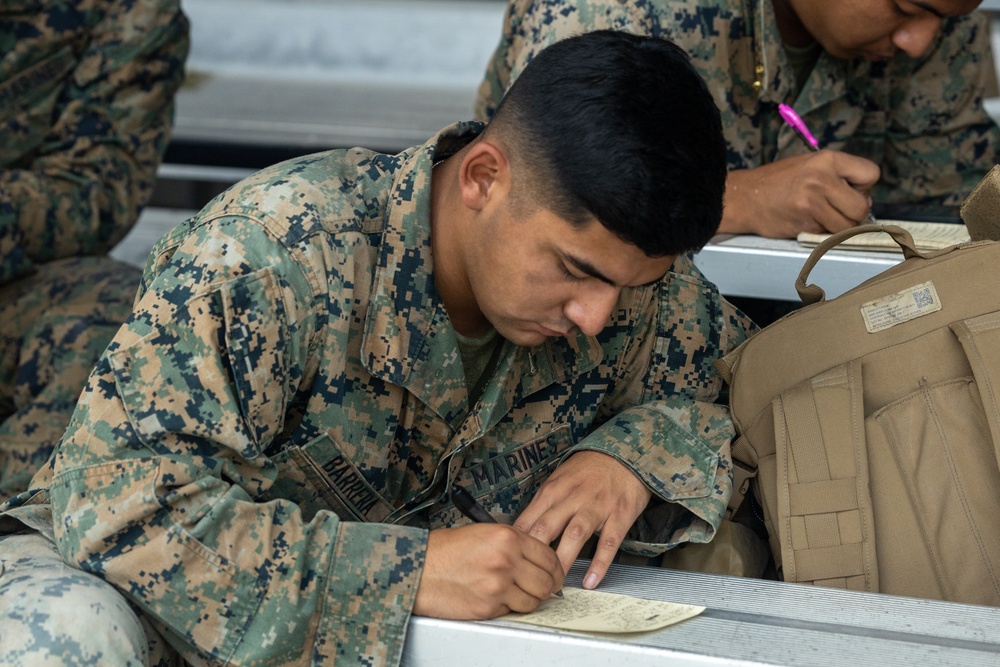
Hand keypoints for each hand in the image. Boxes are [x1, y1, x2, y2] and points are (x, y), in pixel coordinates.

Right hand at [413, 523, 563, 618]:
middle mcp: (506, 560)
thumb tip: (538, 558)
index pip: (549, 557)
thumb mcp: (484, 533)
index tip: (554, 573)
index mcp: (508, 537)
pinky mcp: (488, 607)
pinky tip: (495, 597)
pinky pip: (512, 611)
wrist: (418, 568)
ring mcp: (498, 585)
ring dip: (528, 599)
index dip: (555, 568)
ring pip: (533, 601)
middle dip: (547, 587)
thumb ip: (514, 544)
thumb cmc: (445, 550)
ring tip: (515, 593)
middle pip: (547, 582)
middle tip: (541, 587)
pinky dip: (508, 607)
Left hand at [514, 450, 650, 590]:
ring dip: (562, 561)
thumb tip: (521, 531)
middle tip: (528, 580)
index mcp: (553, 490)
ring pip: (574, 536)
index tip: (512, 564)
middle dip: (534, 557)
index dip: (517, 546)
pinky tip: (590, 581)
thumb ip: (542, 505)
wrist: (625, 454)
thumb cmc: (588, 470)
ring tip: (555, 584)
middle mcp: (572, 498)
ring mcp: (596, 507)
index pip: (528, 521)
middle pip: (546, 528)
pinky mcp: (619, 515)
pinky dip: (599, 564)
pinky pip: (608, 543)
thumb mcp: (558, 479)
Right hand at [719, 151, 880, 237]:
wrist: (744, 198)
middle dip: (853, 213)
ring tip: (820, 217)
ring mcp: (812, 204)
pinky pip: (827, 236)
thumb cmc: (778, 181)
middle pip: (861, 207)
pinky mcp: (804, 225)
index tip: (850, 191)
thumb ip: (838, 175)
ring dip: (838, 227)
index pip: (870, 174)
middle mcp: (821, 180)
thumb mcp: (809, 164)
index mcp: (827, 159)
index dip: (864, 187)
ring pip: (847, 226)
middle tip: (836, 209)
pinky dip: (821, 233)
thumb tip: (865, 197)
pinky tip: (806, 222)